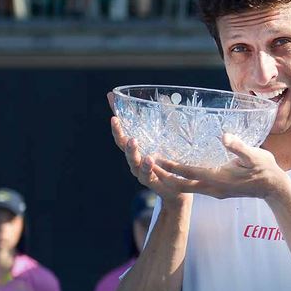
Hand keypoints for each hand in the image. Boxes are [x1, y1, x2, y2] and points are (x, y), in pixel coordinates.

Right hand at [108, 92, 187, 207]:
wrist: (178, 191)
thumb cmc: (170, 164)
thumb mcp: (167, 143)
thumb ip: (164, 126)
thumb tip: (166, 100)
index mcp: (138, 149)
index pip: (124, 132)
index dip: (117, 120)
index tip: (112, 105)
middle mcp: (136, 161)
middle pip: (123, 146)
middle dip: (119, 133)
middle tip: (116, 121)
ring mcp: (143, 173)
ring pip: (133, 161)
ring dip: (131, 151)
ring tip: (133, 140)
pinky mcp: (154, 183)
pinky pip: (148, 175)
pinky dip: (147, 167)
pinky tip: (149, 158)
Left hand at [153, 134, 288, 199]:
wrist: (274, 188)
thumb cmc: (265, 169)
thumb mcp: (255, 155)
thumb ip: (238, 146)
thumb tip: (224, 136)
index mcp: (220, 179)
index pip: (189, 172)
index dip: (171, 166)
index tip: (155, 158)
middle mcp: (214, 188)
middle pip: (182, 184)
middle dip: (164, 175)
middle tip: (146, 164)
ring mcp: (215, 192)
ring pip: (186, 188)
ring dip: (171, 179)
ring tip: (156, 168)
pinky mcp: (218, 191)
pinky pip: (194, 188)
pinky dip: (182, 180)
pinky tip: (177, 172)